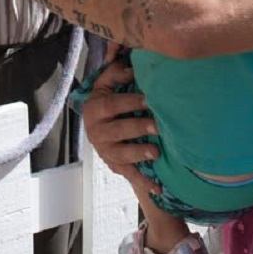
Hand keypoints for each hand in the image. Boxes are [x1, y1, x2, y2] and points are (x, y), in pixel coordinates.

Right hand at [83, 58, 161, 196]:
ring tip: (155, 153)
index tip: (149, 99)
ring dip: (138, 153)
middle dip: (137, 128)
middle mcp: (97, 132)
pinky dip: (143, 182)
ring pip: (121, 154)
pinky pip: (129, 174)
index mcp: (94, 109)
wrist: (97, 126)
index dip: (129, 102)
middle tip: (157, 126)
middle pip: (117, 130)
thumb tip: (131, 66)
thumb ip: (115, 72)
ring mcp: (105, 151)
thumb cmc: (107, 100)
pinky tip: (157, 187)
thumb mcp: (105, 84)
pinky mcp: (115, 165)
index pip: (111, 105)